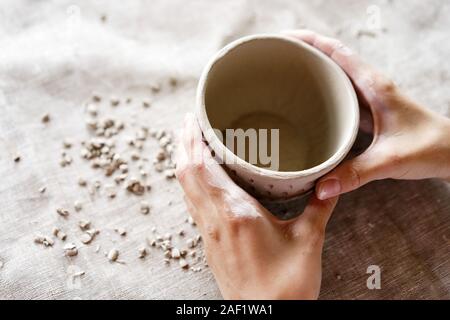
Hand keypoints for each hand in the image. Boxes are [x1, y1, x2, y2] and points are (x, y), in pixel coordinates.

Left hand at [176, 113, 337, 299]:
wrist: (266, 319)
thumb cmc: (285, 286)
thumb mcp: (308, 241)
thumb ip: (319, 207)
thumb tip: (330, 182)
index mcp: (235, 213)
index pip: (202, 167)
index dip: (192, 140)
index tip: (193, 118)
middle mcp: (214, 220)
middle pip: (186, 173)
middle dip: (183, 144)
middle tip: (188, 122)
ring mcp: (208, 233)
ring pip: (186, 188)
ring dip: (184, 162)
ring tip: (189, 143)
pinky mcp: (209, 244)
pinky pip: (193, 204)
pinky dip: (191, 183)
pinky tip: (201, 179)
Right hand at [284, 30, 449, 199]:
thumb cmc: (431, 147)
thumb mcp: (390, 159)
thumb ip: (355, 174)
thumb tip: (319, 187)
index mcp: (373, 85)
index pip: (336, 52)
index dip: (308, 41)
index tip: (284, 40)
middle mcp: (369, 86)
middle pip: (331, 58)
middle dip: (303, 53)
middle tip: (275, 59)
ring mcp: (369, 98)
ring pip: (336, 76)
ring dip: (312, 72)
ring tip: (284, 77)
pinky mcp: (368, 112)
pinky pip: (340, 96)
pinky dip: (321, 94)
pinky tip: (307, 107)